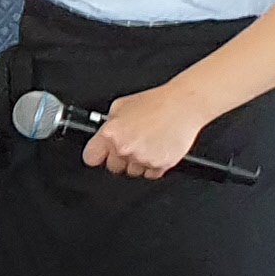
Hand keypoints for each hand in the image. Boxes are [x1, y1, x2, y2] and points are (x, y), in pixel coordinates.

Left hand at [81, 83, 213, 179]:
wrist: (183, 105)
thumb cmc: (156, 102)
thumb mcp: (122, 105)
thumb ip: (109, 123)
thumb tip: (104, 133)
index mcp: (112, 133)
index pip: (91, 157)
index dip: (96, 155)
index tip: (100, 154)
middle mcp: (125, 148)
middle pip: (113, 167)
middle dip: (119, 158)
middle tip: (131, 144)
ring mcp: (143, 158)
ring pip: (133, 172)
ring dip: (137, 162)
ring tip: (148, 143)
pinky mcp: (160, 165)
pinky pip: (151, 174)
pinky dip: (153, 165)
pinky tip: (158, 148)